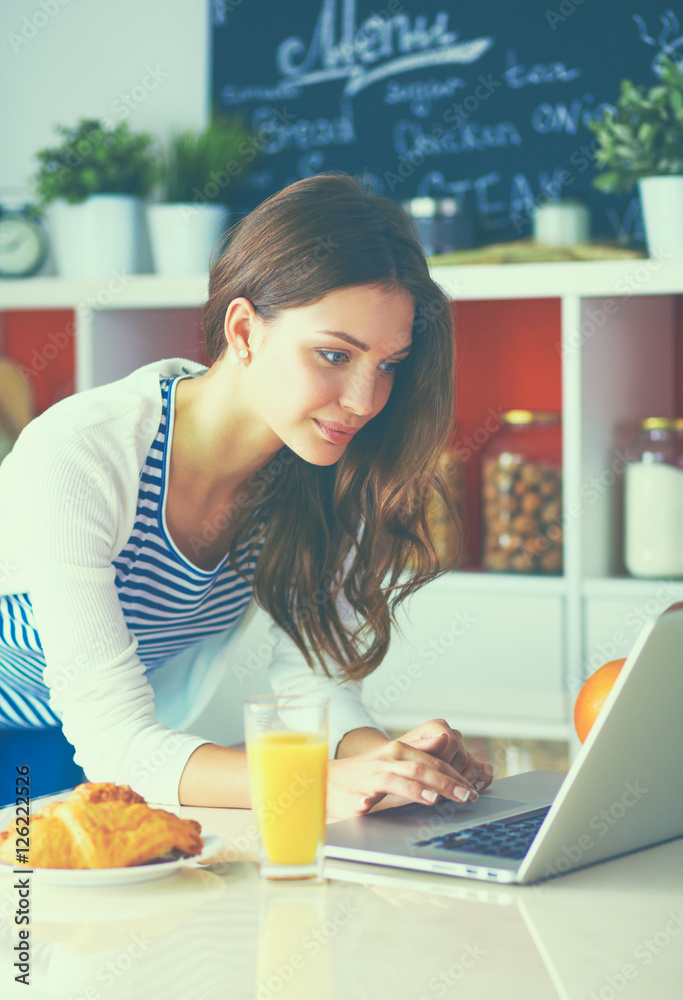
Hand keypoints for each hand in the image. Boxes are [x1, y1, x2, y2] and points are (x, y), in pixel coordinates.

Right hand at [326, 734, 480, 820]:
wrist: (329, 780)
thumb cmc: (367, 773)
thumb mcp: (396, 759)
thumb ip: (420, 752)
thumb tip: (445, 740)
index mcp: (399, 751)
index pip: (433, 761)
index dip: (455, 775)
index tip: (472, 790)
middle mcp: (387, 759)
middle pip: (421, 768)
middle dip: (447, 782)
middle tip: (467, 796)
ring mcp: (371, 776)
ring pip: (398, 779)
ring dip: (416, 789)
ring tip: (435, 798)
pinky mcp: (356, 793)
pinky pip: (367, 796)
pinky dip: (373, 800)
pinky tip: (381, 806)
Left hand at [397, 719, 493, 792]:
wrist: (395, 767)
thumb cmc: (396, 760)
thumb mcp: (402, 754)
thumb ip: (422, 746)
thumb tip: (444, 738)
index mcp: (435, 727)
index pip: (451, 744)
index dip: (443, 763)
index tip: (431, 777)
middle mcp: (451, 735)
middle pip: (462, 757)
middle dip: (452, 776)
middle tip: (441, 792)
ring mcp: (460, 749)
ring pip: (473, 765)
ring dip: (466, 781)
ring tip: (455, 794)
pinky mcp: (466, 762)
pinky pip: (482, 768)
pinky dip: (483, 778)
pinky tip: (477, 788)